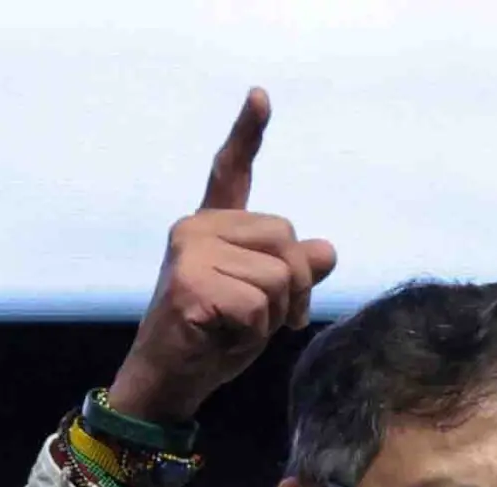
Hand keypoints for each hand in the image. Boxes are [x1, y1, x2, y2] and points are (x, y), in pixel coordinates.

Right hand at [106, 88, 338, 422]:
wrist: (169, 380)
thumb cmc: (215, 340)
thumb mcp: (266, 303)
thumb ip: (293, 272)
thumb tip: (326, 250)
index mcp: (212, 226)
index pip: (231, 171)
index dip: (248, 133)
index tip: (260, 95)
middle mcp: (195, 228)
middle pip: (287, 236)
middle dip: (296, 286)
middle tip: (273, 319)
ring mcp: (190, 252)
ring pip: (280, 274)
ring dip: (276, 314)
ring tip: (240, 328)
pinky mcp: (192, 283)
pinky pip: (260, 305)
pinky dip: (255, 333)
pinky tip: (223, 337)